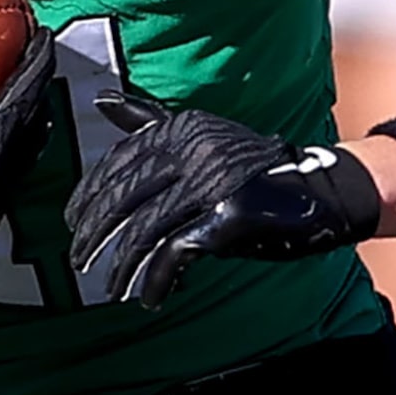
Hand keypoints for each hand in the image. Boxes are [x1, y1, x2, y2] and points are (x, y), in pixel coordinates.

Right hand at [0, 17, 58, 317]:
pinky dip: (8, 147)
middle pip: (33, 122)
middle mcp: (1, 177)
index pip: (24, 96)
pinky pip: (7, 171)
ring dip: (27, 120)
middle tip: (39, 59)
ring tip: (24, 98)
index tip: (45, 36)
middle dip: (37, 87)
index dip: (37, 62)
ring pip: (24, 151)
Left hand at [65, 93, 383, 308]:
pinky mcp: (229, 216)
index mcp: (184, 129)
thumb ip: (153, 124)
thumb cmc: (256, 173)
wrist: (321, 194)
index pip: (119, 162)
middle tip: (79, 260)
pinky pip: (178, 252)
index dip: (90, 195)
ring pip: (146, 229)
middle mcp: (196, 149)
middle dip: (96, 234)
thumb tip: (102, 99)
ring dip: (123, 266)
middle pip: (126, 196)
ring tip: (112, 288)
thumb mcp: (204, 140)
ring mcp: (214, 182)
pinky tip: (151, 295)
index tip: (74, 222)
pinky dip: (159, 279)